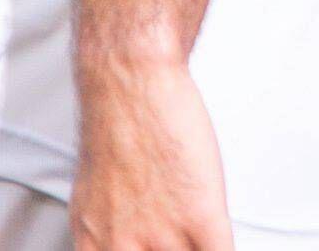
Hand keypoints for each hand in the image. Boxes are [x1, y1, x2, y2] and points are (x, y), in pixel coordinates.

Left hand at [75, 61, 233, 250]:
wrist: (130, 83)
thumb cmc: (117, 126)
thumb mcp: (93, 190)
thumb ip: (107, 226)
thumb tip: (123, 238)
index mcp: (93, 243)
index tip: (159, 248)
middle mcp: (123, 246)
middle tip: (183, 240)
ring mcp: (163, 234)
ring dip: (199, 249)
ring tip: (206, 237)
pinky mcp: (199, 213)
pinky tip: (225, 240)